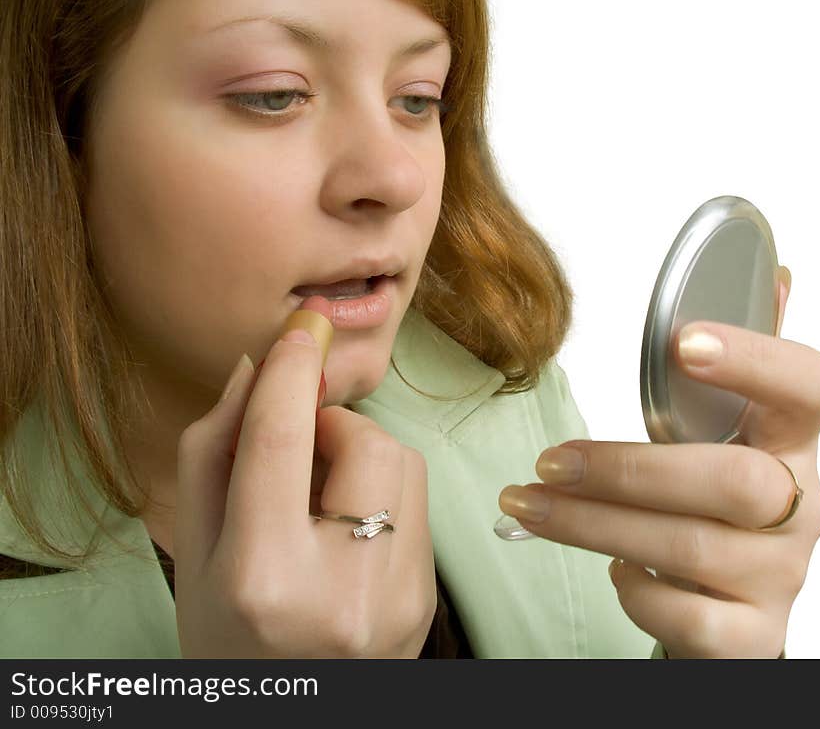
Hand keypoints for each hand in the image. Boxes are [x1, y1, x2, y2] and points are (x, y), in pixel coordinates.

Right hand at [175, 328, 435, 657]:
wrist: (290, 717)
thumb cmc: (227, 637)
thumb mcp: (195, 553)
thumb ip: (214, 455)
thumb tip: (254, 369)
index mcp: (266, 579)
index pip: (281, 444)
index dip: (290, 372)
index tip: (302, 326)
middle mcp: (344, 591)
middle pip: (366, 441)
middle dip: (332, 424)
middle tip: (299, 452)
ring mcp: (399, 599)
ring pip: (403, 463)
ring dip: (360, 456)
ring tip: (320, 497)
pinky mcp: (428, 599)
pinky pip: (417, 502)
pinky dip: (380, 492)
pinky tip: (346, 529)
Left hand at [499, 267, 819, 657]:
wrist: (733, 608)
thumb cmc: (714, 505)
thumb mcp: (727, 434)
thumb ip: (738, 367)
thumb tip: (771, 272)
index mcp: (791, 443)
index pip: (808, 388)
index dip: (756, 360)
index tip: (684, 340)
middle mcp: (799, 509)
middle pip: (734, 480)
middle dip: (627, 469)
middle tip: (550, 460)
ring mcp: (780, 577)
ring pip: (689, 546)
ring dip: (593, 523)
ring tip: (528, 504)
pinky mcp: (751, 636)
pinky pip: (688, 616)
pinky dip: (635, 589)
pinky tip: (613, 568)